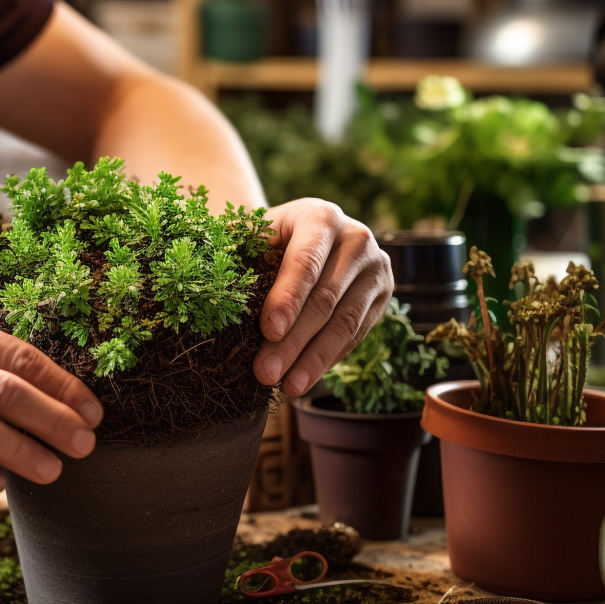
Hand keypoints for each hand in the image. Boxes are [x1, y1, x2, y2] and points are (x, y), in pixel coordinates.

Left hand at [253, 199, 392, 393]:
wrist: (308, 234)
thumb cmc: (269, 239)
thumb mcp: (255, 237)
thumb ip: (245, 260)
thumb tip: (221, 300)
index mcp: (321, 217)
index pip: (306, 262)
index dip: (287, 298)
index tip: (268, 331)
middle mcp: (357, 238)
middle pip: (325, 298)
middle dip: (294, 341)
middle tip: (266, 373)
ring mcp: (376, 267)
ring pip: (346, 322)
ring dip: (314, 359)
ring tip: (288, 387)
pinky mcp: (383, 295)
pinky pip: (356, 334)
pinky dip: (328, 359)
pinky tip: (304, 379)